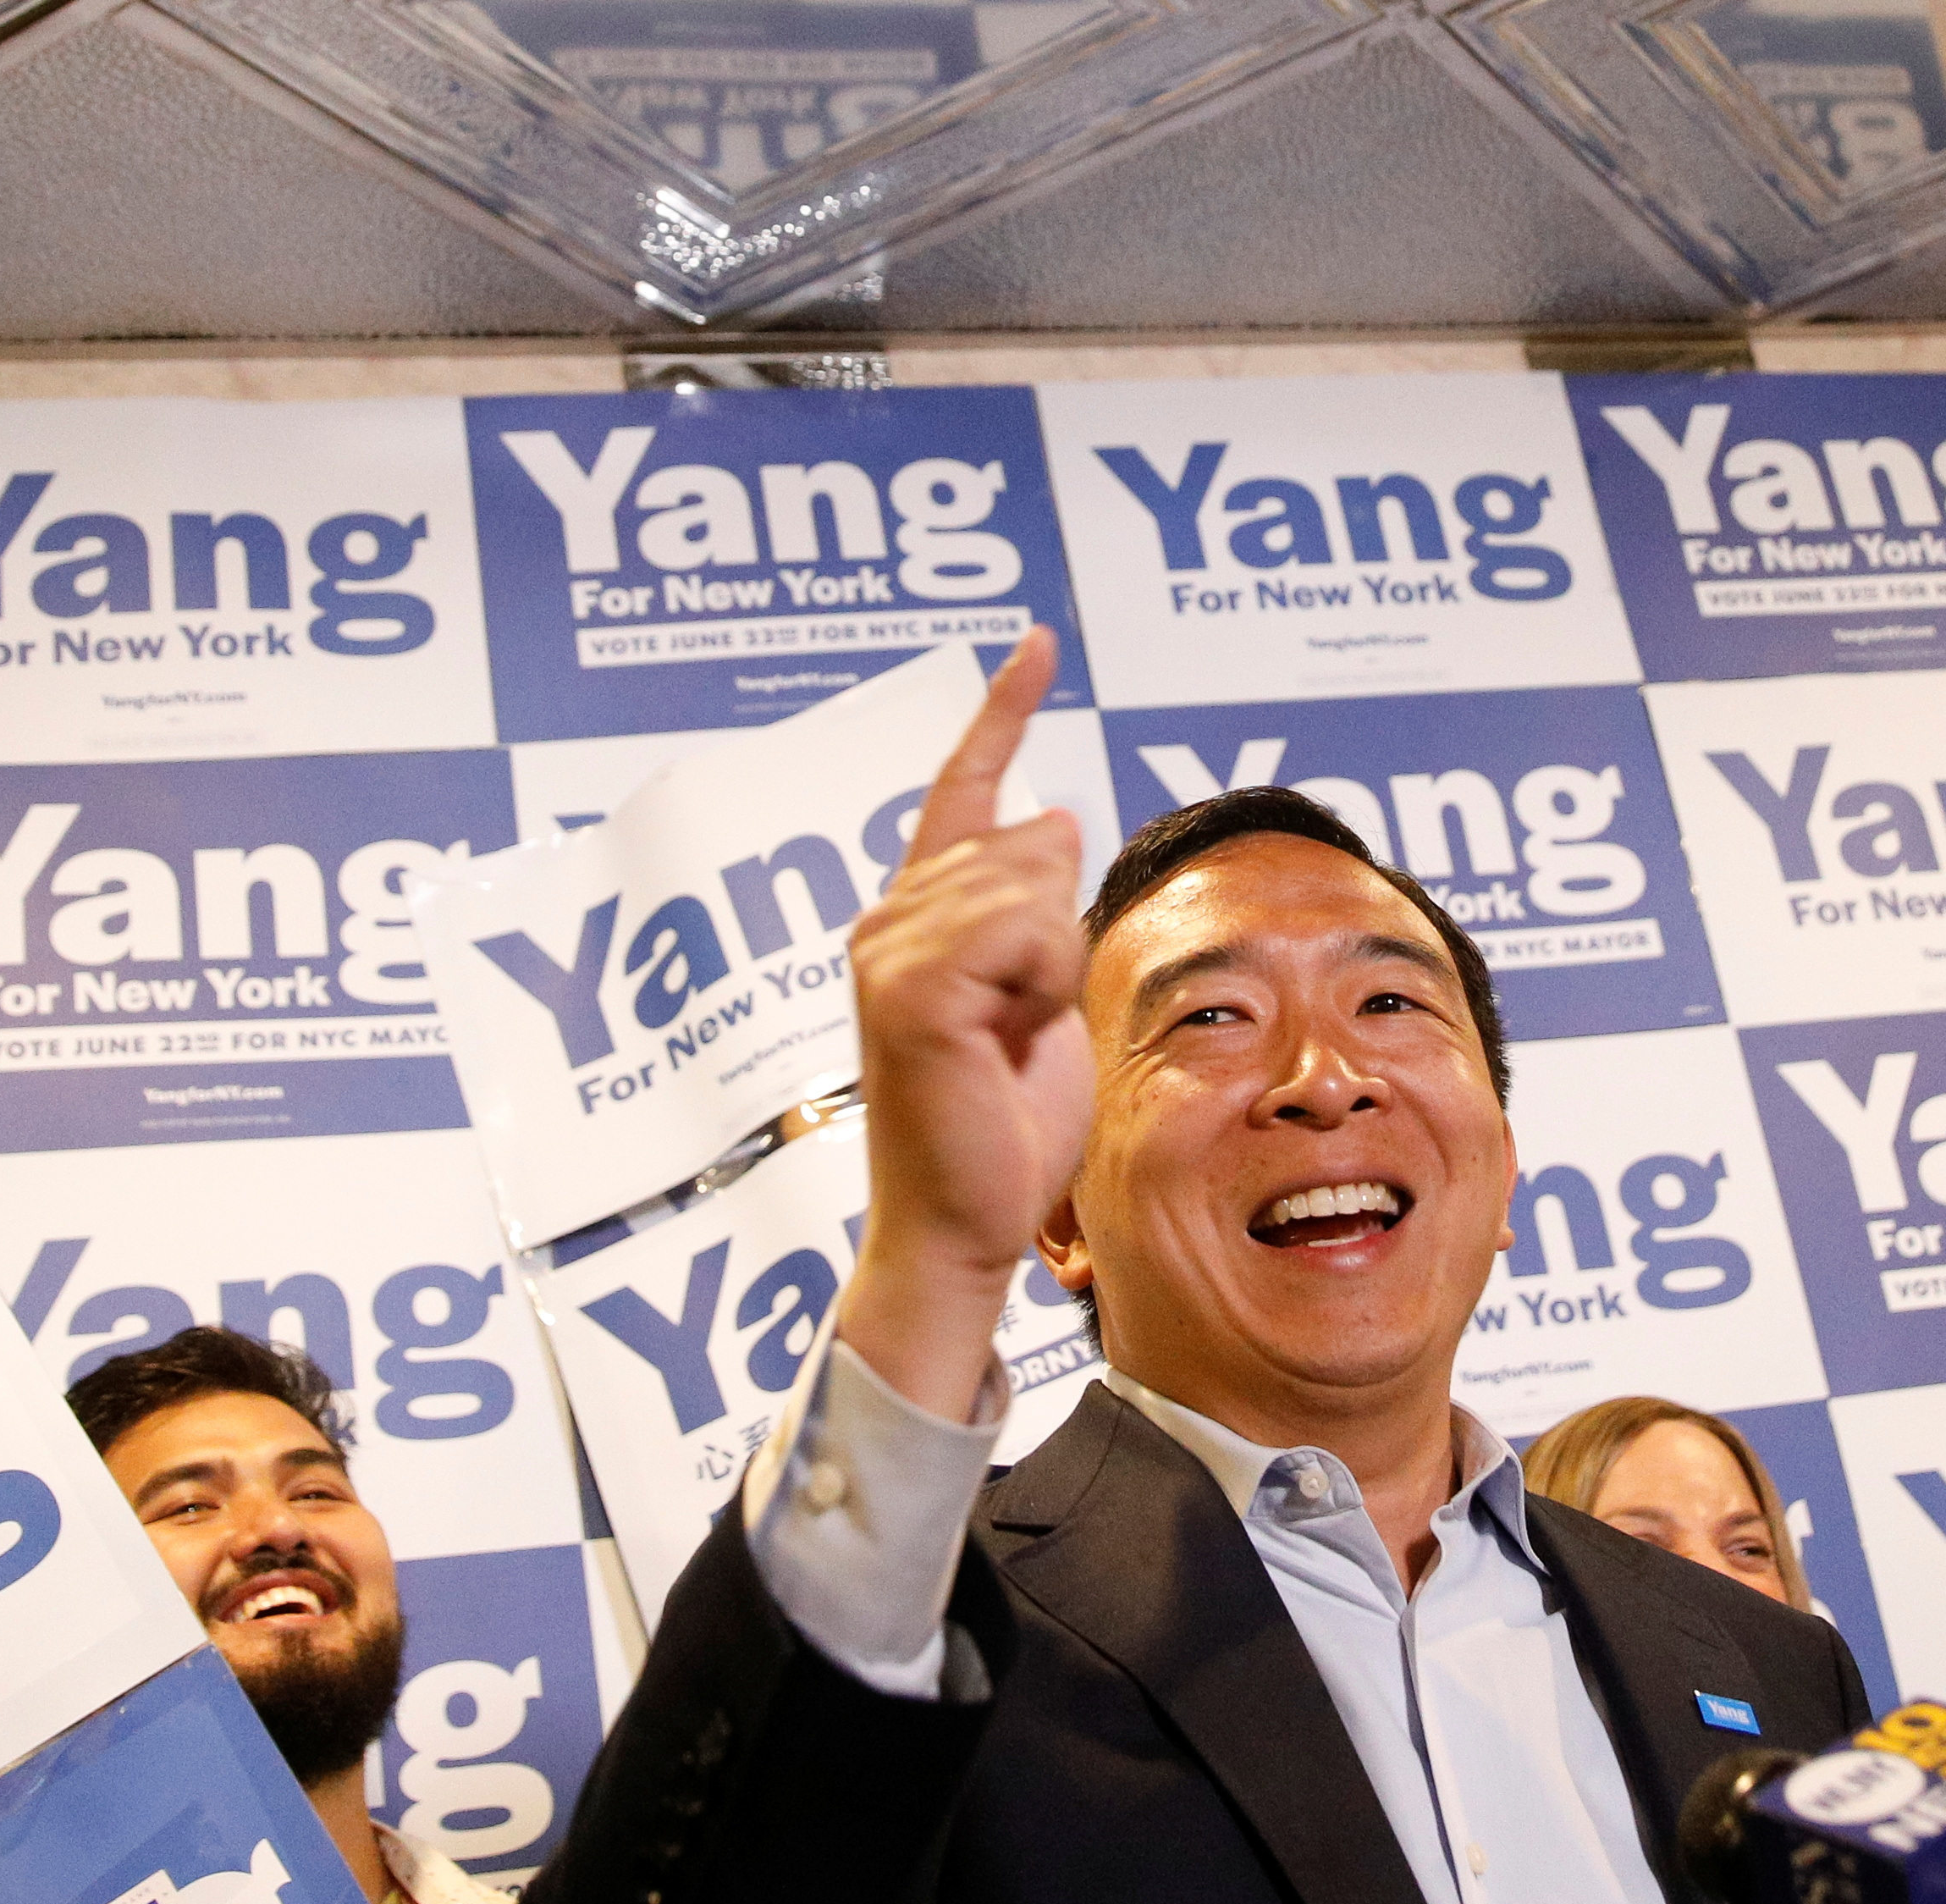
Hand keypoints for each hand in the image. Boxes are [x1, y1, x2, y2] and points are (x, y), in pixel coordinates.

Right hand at [842, 631, 1093, 1421]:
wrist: (963, 1219)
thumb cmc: (1000, 1125)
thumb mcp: (1043, 999)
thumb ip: (1038, 911)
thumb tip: (1049, 816)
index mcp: (917, 917)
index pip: (963, 790)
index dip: (1002, 711)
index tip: (1037, 642)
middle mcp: (889, 919)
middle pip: (1028, 847)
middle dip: (1056, 934)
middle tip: (1018, 1026)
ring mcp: (888, 949)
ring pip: (1030, 887)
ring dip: (1049, 969)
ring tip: (1004, 1039)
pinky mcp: (908, 987)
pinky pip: (1021, 931)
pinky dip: (1037, 985)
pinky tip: (1000, 1037)